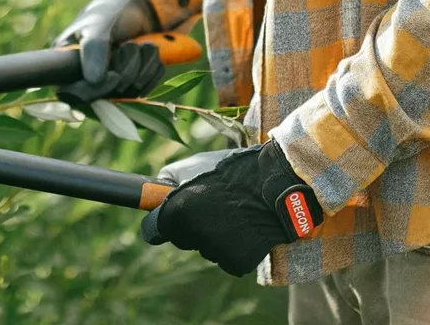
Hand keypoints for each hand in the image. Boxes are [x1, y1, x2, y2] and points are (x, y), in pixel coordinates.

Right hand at [54, 0, 160, 89]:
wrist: (135, 6)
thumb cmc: (108, 11)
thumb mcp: (98, 24)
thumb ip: (94, 48)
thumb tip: (93, 80)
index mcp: (66, 66)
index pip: (73, 95)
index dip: (95, 91)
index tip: (114, 76)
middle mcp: (86, 81)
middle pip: (108, 96)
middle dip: (126, 69)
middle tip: (127, 45)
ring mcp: (110, 85)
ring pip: (132, 91)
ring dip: (142, 64)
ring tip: (135, 43)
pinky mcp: (130, 85)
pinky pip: (148, 86)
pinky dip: (152, 66)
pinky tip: (145, 50)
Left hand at [140, 141, 323, 276]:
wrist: (276, 184)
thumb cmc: (233, 172)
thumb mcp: (193, 166)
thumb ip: (168, 181)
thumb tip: (153, 195)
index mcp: (176, 213)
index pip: (153, 231)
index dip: (160, 222)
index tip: (166, 217)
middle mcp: (192, 236)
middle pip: (182, 238)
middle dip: (191, 225)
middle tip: (212, 206)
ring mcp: (214, 251)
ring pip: (206, 248)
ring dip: (214, 235)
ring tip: (233, 213)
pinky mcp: (236, 263)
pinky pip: (227, 258)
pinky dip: (234, 247)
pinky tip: (245, 229)